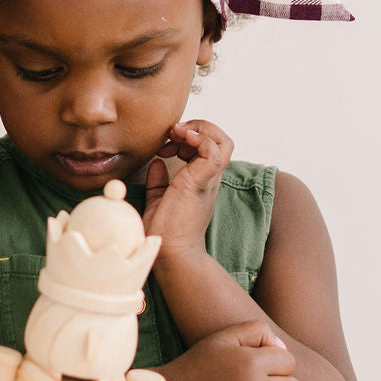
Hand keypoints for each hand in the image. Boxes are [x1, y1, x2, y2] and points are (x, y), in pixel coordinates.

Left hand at [143, 120, 233, 261]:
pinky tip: (180, 140)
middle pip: (222, 140)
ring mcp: (207, 180)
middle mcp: (209, 178)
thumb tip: (157, 164)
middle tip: (174, 133)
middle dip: (199, 127)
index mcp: (200, 180)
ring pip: (223, 142)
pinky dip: (199, 139)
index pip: (210, 146)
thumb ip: (158, 182)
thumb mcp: (158, 199)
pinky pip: (212, 152)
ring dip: (200, 130)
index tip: (167, 143)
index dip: (190, 136)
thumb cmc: (165, 231)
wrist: (170, 252)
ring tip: (178, 134)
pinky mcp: (201, 182)